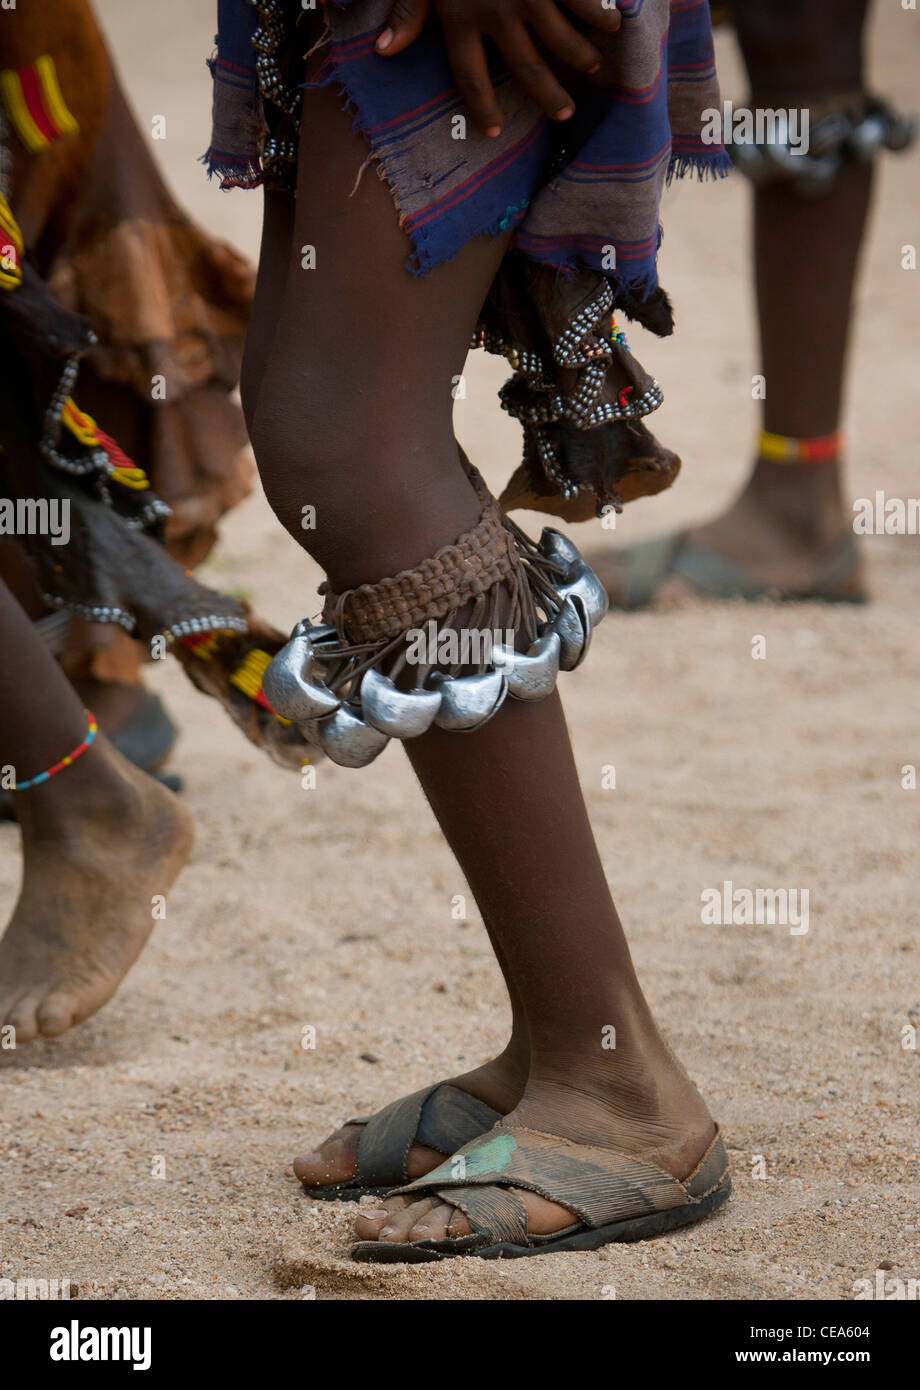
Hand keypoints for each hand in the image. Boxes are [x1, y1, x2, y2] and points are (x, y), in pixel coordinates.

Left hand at [376, 0, 621, 135]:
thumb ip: (408, 13)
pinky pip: (584, 3)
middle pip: (527, 70)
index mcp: (460, 19)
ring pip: (563, 42)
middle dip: (548, 96)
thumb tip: (384, 52)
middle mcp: (497, 14)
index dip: (481, 107)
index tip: (493, 130)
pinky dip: (601, 16)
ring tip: (591, 68)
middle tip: (564, 113)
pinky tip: (612, 25)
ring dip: (581, 58)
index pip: (469, 77)